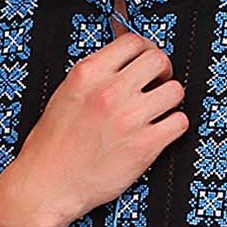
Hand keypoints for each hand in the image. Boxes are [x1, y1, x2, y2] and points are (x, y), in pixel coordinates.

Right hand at [0, 30, 187, 226]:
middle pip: (159, 60)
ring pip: (175, 90)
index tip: (145, 61)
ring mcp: (129, 118)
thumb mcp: (65, 95)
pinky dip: (174, 126)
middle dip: (162, 71)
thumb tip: (122, 59)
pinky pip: (179, 122)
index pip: (132, 41)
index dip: (145, 48)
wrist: (47, 185)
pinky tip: (160, 131)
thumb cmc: (52, 145)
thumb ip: (95, 75)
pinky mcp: (144, 146)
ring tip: (157, 111)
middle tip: (157, 84)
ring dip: (170, 100)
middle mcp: (110, 92)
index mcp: (88, 74)